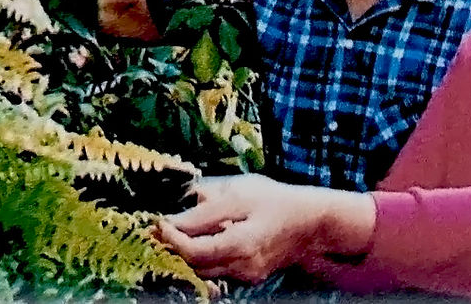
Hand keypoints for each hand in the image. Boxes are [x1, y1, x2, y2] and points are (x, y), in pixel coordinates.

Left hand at [155, 174, 374, 282]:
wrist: (312, 222)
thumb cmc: (278, 201)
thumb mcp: (242, 195)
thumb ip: (207, 210)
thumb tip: (175, 219)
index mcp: (240, 245)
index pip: (193, 251)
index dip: (171, 239)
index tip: (158, 223)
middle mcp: (242, 267)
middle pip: (196, 266)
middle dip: (175, 248)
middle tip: (159, 230)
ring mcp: (247, 274)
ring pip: (206, 270)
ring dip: (189, 253)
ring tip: (177, 232)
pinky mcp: (251, 275)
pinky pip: (221, 269)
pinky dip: (207, 256)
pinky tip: (205, 239)